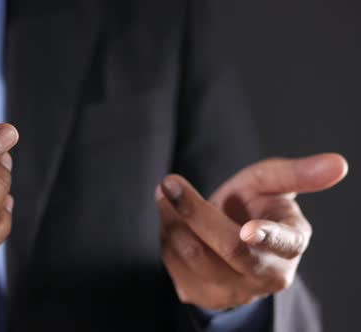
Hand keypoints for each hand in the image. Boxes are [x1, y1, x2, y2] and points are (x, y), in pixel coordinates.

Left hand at [155, 153, 347, 309]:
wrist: (223, 240)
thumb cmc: (250, 207)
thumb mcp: (269, 183)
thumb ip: (295, 173)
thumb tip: (339, 163)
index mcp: (291, 244)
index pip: (284, 243)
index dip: (267, 236)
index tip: (249, 229)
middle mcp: (266, 275)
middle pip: (229, 248)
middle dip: (195, 212)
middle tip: (169, 183)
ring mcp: (234, 292)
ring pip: (193, 256)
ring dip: (174, 220)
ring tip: (170, 197)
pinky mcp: (202, 297)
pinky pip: (173, 265)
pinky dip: (166, 236)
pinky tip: (174, 224)